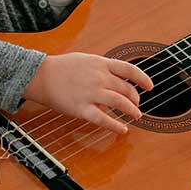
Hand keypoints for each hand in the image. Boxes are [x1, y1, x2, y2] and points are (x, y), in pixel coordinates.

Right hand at [23, 52, 153, 134]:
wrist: (40, 76)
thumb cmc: (61, 68)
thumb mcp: (86, 60)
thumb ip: (103, 68)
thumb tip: (118, 79)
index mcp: (100, 64)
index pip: (129, 70)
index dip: (143, 78)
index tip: (150, 86)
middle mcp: (98, 77)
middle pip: (126, 89)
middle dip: (135, 99)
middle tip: (137, 105)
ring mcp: (91, 93)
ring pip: (120, 103)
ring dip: (132, 111)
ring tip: (136, 115)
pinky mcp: (82, 108)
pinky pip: (103, 119)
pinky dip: (116, 126)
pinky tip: (122, 129)